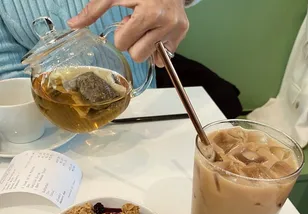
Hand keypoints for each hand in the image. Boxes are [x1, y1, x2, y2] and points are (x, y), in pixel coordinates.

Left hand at [68, 0, 188, 66]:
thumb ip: (93, 11)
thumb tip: (73, 25)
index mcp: (149, 14)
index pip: (124, 44)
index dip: (122, 35)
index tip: (127, 22)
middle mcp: (166, 24)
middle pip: (138, 55)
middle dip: (134, 43)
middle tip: (138, 26)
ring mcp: (176, 30)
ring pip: (152, 58)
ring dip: (145, 45)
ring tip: (147, 27)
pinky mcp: (182, 33)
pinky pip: (166, 56)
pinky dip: (159, 47)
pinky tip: (157, 33)